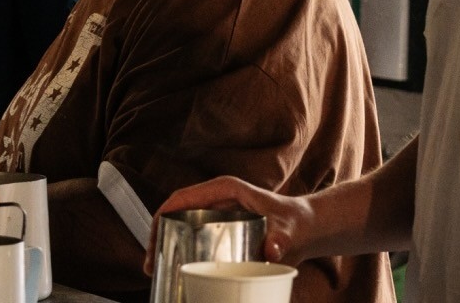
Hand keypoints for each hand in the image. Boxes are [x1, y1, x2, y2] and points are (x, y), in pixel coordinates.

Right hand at [152, 177, 315, 269]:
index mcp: (225, 190)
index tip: (153, 241)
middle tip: (151, 264)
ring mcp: (218, 213)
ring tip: (157, 270)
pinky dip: (181, 249)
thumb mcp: (288, 231)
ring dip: (166, 244)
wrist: (309, 230)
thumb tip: (271, 250)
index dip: (162, 216)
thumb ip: (281, 239)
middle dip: (158, 235)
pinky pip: (193, 236)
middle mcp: (217, 199)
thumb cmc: (297, 223)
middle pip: (176, 213)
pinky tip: (177, 269)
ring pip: (181, 225)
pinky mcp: (221, 228)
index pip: (182, 198)